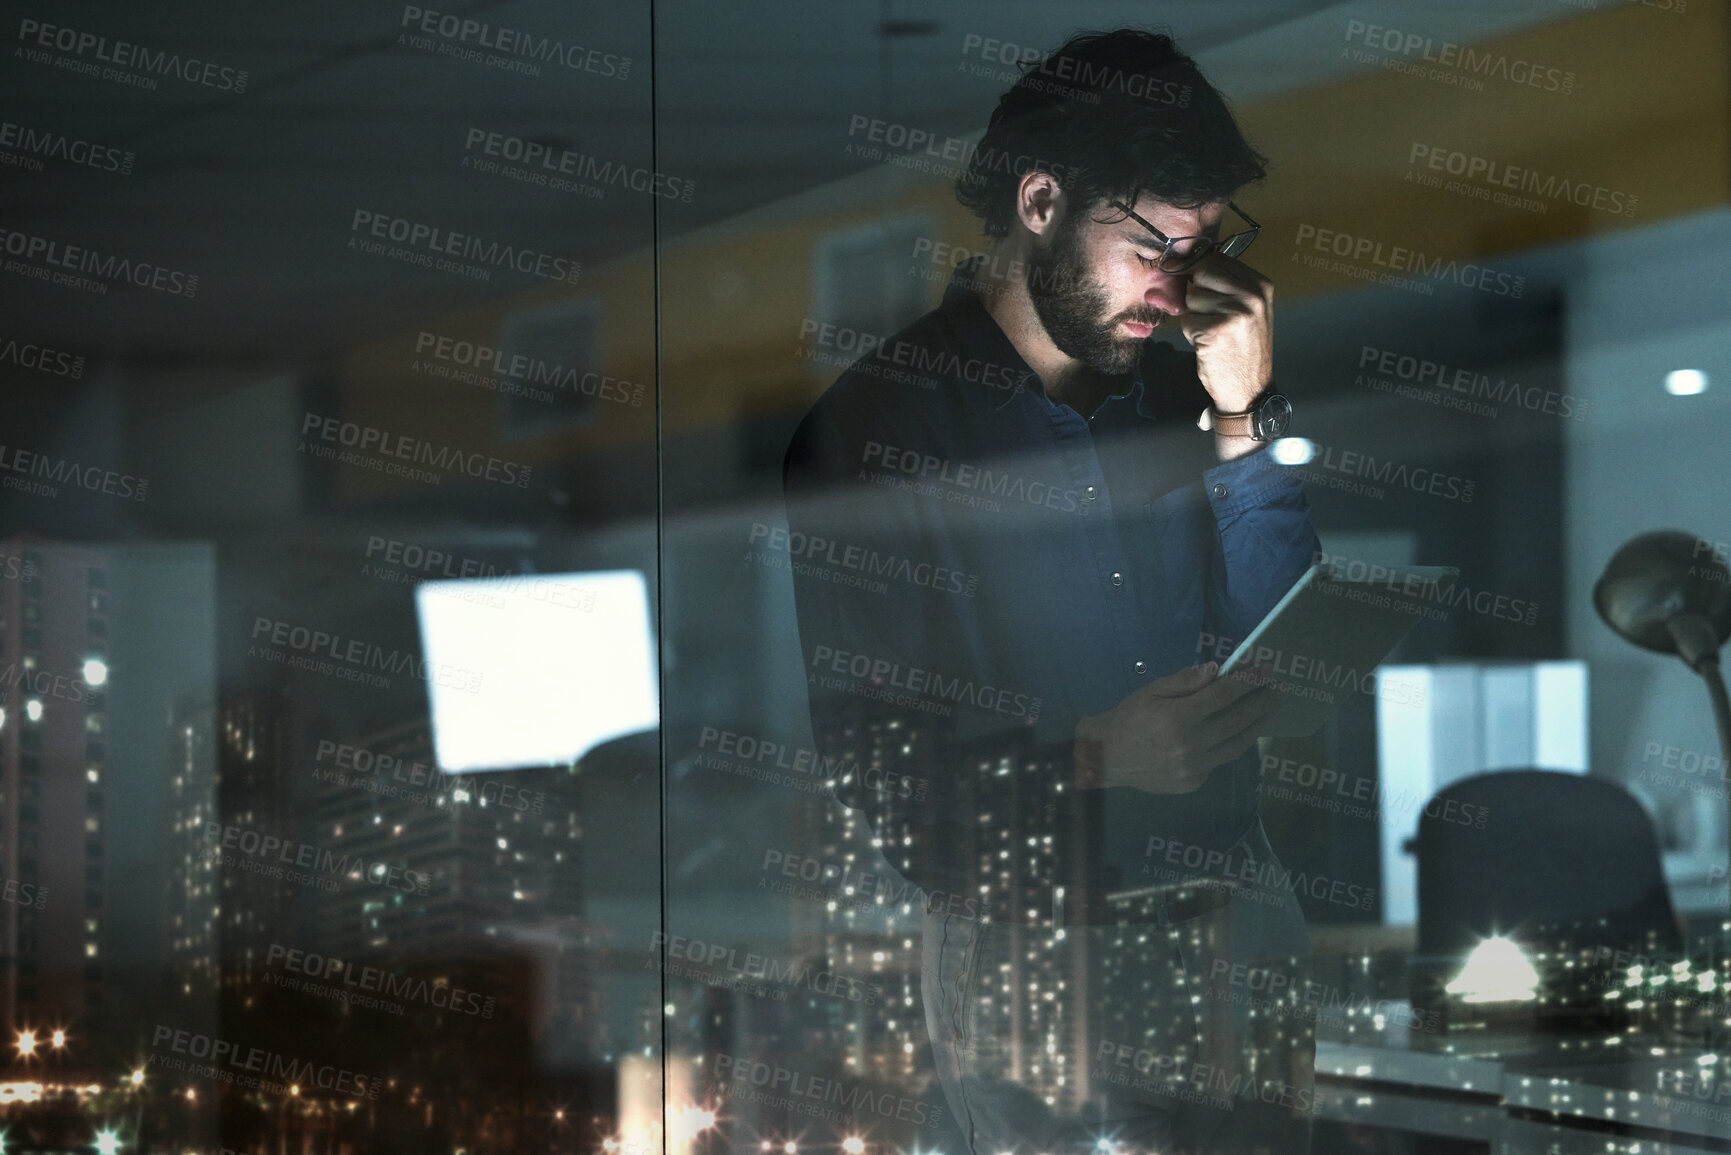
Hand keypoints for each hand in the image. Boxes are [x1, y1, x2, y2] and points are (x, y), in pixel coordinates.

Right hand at [1074, 662, 1278, 793]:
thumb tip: (1217, 670)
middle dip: (1262, 702)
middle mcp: (1190, 746)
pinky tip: (1243, 732)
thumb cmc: (1129, 718)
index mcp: (1177, 719)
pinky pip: (1221, 760)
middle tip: (1279, 689)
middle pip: (1237, 721)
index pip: (1223, 695)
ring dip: (1258, 726)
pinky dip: (1235, 744)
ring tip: (1271, 710)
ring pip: (1237, 745)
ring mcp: (1194, 768)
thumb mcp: (1151, 691)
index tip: (1266, 670)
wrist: (1106, 757)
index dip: (1248, 681)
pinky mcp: (1194, 783)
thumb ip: (1185, 681)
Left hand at [1176, 251, 1273, 413]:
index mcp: (1260, 284)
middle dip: (1194, 292)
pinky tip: (1208, 344)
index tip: (1182, 271)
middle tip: (1206, 315)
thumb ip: (1221, 285)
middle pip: (1201, 272)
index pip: (1216, 258)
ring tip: (1212, 332)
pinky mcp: (1216, 331)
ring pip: (1191, 297)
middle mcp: (1252, 295)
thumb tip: (1175, 262)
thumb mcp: (1244, 309)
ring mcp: (1236, 312)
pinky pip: (1187, 320)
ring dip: (1193, 315)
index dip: (1193, 266)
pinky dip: (1191, 333)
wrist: (1250, 389)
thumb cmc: (1241, 348)